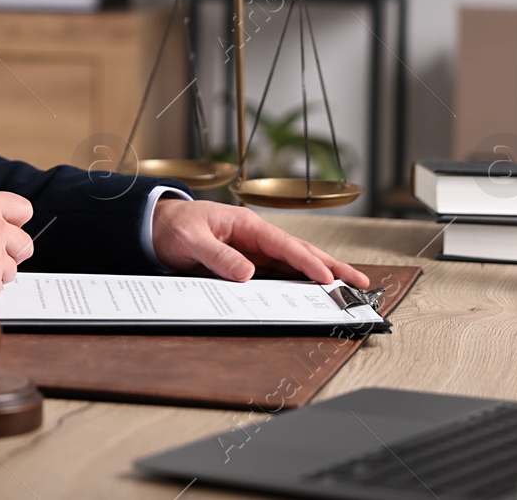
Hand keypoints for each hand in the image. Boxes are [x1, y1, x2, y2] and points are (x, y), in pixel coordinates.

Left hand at [151, 198, 368, 287]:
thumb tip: (246, 273)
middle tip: (360, 282)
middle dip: (331, 266)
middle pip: (300, 252)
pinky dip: (300, 282)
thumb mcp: (191, 239)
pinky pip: (279, 273)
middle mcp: (256, 237)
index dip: (306, 263)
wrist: (155, 226)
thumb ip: (217, 255)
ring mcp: (255, 251)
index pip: (284, 245)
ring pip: (295, 264)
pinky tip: (316, 292)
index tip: (327, 278)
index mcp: (247, 225)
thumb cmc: (173, 226)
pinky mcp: (249, 263)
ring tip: (350, 288)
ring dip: (322, 275)